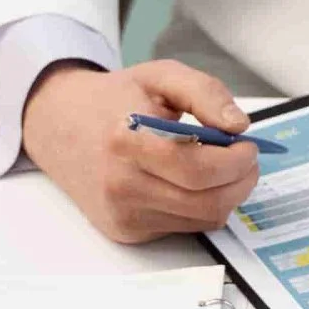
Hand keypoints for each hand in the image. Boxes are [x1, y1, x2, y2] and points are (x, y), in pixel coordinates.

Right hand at [21, 58, 262, 243]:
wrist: (60, 127)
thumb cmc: (115, 99)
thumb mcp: (160, 76)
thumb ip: (204, 93)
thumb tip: (238, 125)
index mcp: (126, 141)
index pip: (197, 169)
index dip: (236, 161)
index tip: (247, 144)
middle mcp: (121, 185)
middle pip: (207, 203)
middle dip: (241, 181)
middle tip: (246, 158)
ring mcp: (123, 214)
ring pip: (202, 220)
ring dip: (226, 195)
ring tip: (222, 167)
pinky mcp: (126, 231)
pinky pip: (185, 227)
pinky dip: (201, 206)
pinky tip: (192, 182)